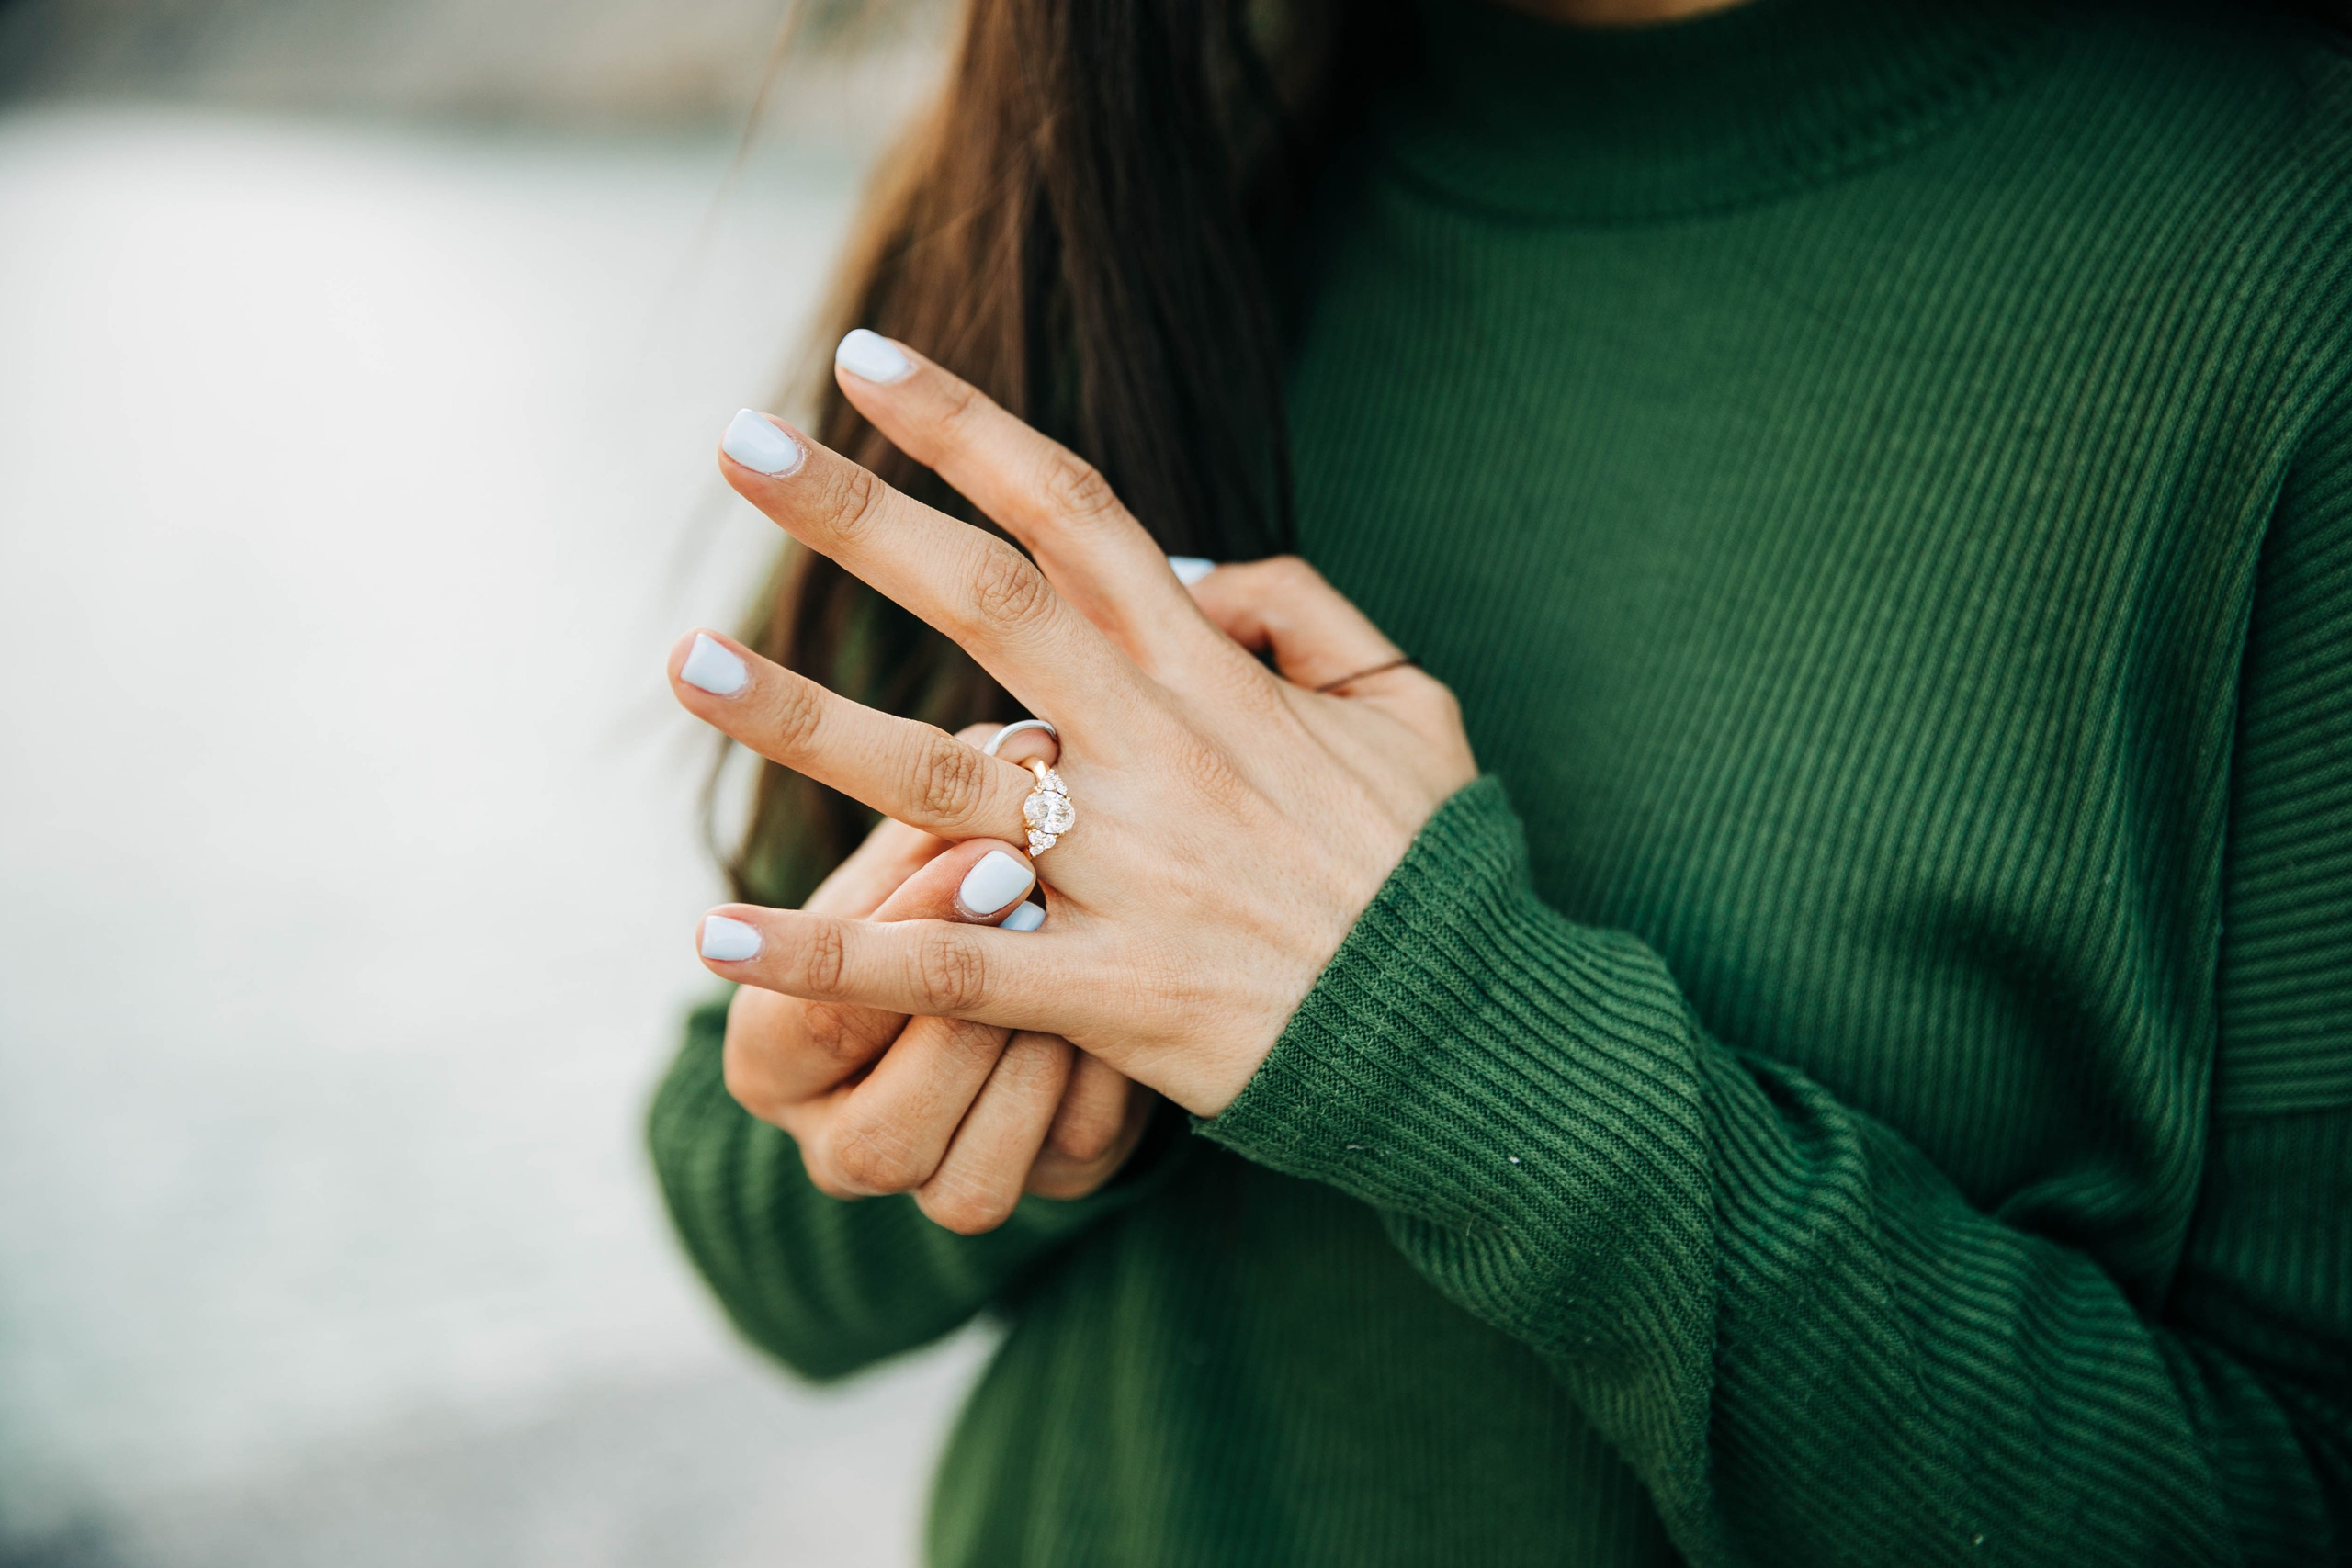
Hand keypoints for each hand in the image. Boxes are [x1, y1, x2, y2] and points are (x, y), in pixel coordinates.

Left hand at [674, 339, 1476, 1116]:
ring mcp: (1125, 870)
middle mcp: (1156, 750)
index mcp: (1215, 675)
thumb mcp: (1408, 704)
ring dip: (802, 716)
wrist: (1475, 1039)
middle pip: (985, 600)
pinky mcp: (1105, 991)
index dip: (966, 425)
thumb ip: (1303, 613)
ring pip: (935, 775)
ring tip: (689, 662)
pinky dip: (824, 955)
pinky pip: (943, 966)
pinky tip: (712, 937)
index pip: (1076, 512)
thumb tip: (1197, 572)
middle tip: (738, 444)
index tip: (863, 362)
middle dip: (858, 513)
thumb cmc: (1433, 870)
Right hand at [715, 745, 1153, 1232]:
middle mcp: (832, 1141)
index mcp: (769, 1052)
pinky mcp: (1035, 1185)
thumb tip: (1008, 755)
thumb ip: (933, 813)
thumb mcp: (920, 850)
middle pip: (884, 1134)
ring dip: (1031, 1070)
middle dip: (964, 1037)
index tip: (980, 854)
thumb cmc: (948, 878)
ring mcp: (930, 1181)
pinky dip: (1100, 1091)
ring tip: (1083, 978)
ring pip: (971, 1186)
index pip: (811, 1021)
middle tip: (1038, 926)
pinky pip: (1069, 1162)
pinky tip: (1132, 1024)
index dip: (904, 936)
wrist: (1035, 955)